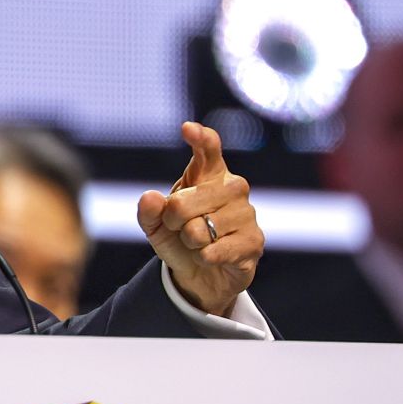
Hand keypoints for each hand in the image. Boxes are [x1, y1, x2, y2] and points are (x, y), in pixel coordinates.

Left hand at [136, 122, 264, 316]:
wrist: (200, 275)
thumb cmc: (180, 239)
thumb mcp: (156, 225)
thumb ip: (149, 211)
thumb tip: (151, 197)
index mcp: (208, 175)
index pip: (208, 150)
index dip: (200, 139)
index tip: (187, 129)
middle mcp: (233, 187)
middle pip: (184, 202)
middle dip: (172, 221)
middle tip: (179, 227)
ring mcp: (246, 213)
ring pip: (198, 229)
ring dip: (189, 242)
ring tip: (199, 242)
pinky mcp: (254, 241)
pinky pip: (213, 250)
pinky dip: (203, 257)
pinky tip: (211, 256)